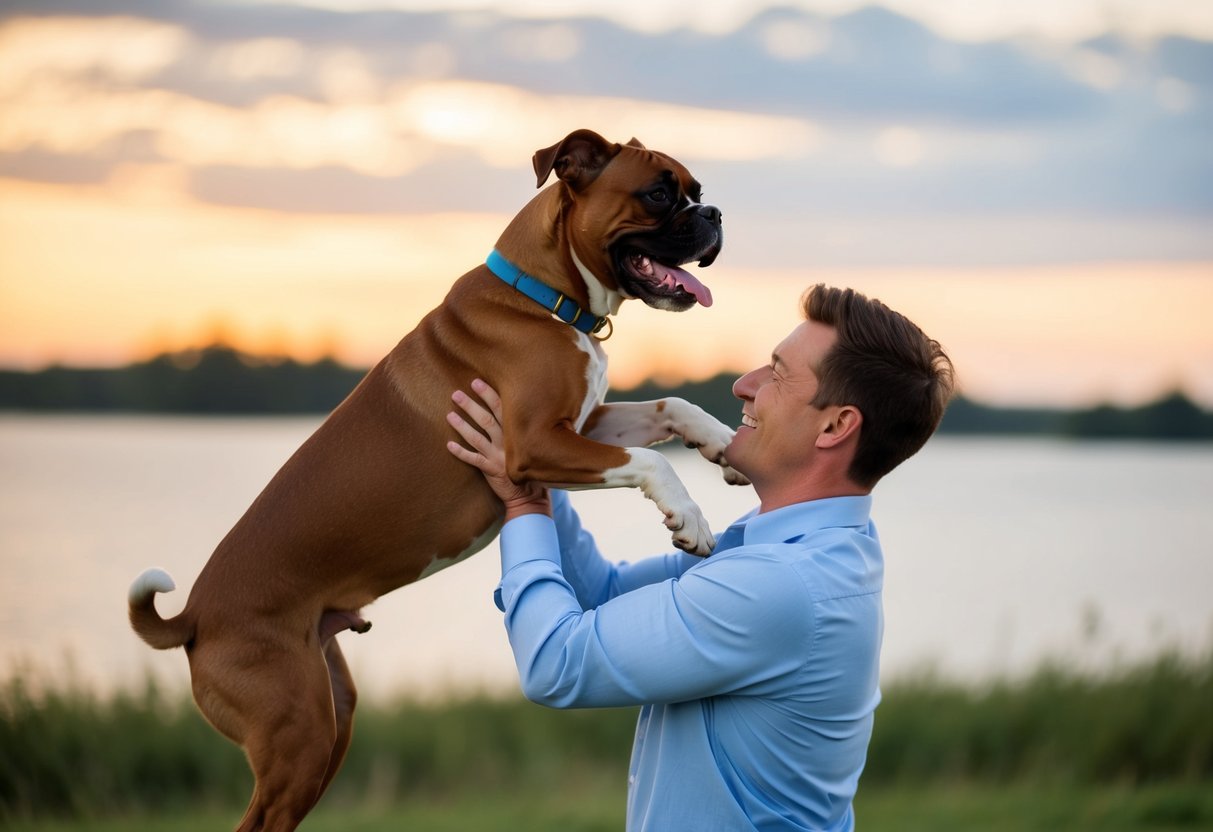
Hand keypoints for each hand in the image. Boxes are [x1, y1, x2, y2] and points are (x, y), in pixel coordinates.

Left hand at [446, 379, 550, 517]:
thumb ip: (528, 429)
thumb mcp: (535, 445)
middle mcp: (507, 443)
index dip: (489, 395)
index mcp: (518, 434)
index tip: (477, 382)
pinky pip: (474, 460)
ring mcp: (498, 457)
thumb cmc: (535, 467)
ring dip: (462, 426)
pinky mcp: (491, 471)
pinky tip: (449, 445)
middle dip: (472, 405)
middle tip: (457, 394)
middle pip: (487, 420)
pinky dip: (461, 453)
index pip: (503, 409)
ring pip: (477, 438)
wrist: (531, 496)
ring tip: (449, 414)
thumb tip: (528, 406)